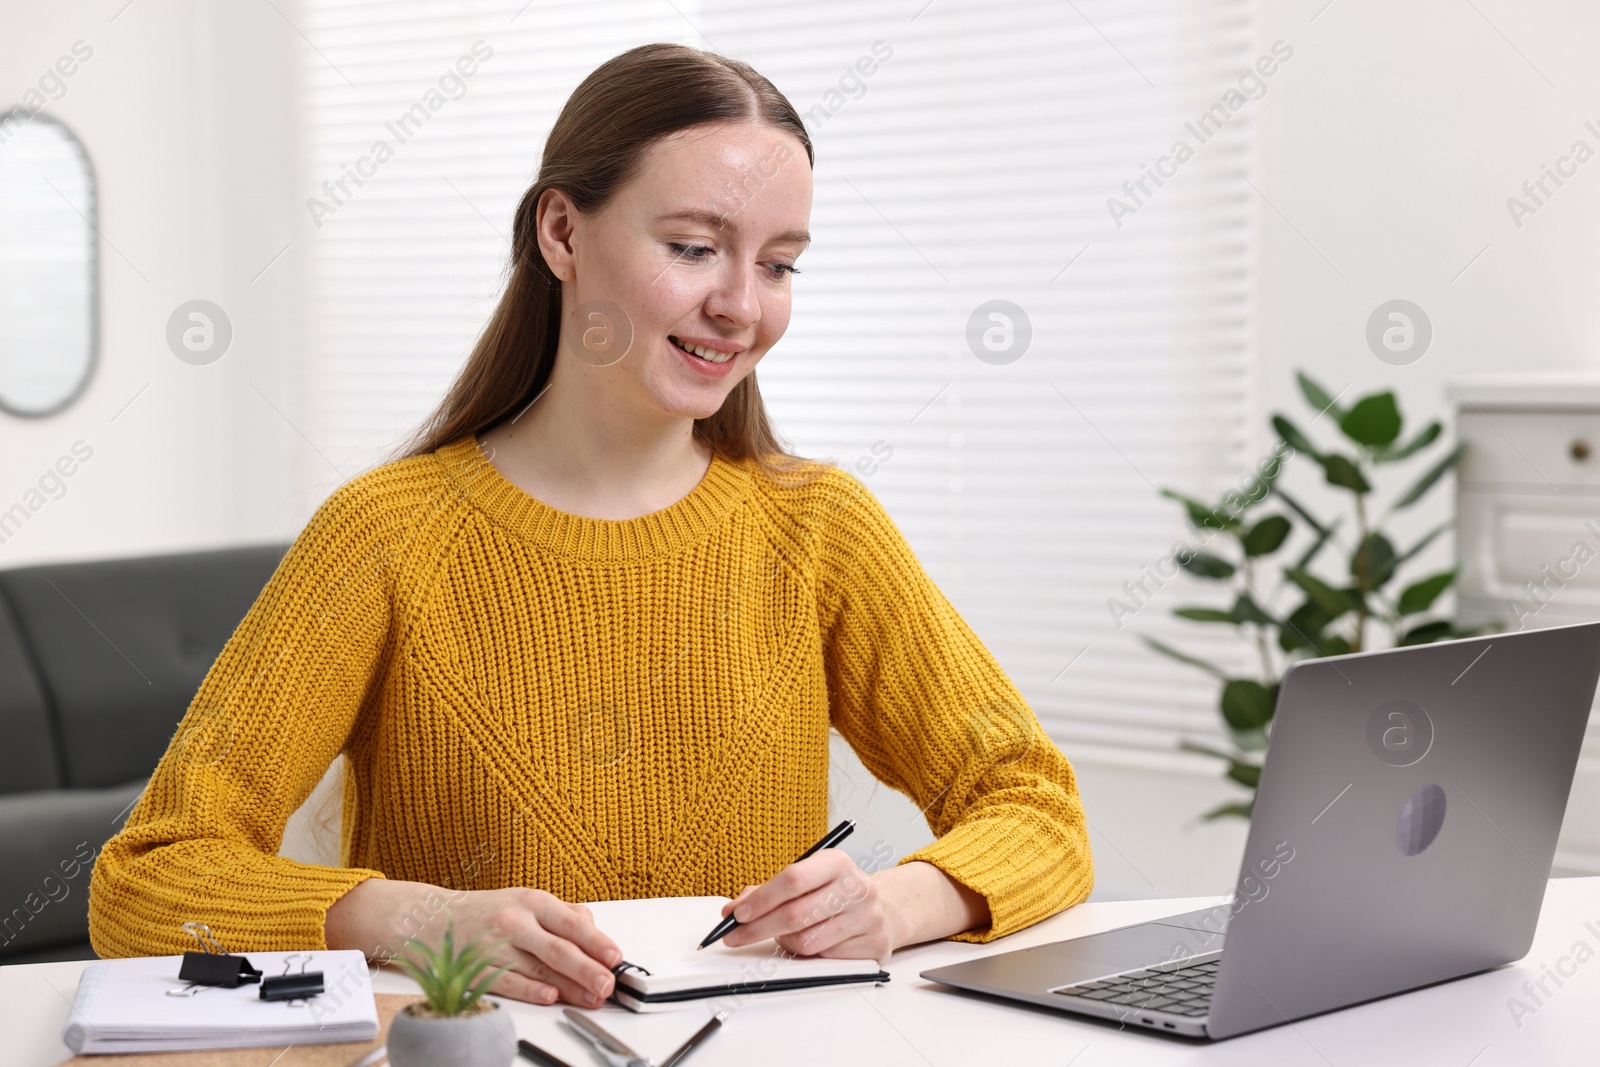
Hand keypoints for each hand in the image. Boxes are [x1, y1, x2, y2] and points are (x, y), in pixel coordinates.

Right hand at [327, 879, 622, 1007]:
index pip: (571, 923)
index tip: (615, 957)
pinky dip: (530, 991)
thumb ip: (562, 914)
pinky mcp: (476, 969)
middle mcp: (513, 922)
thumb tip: (594, 929)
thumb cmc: (484, 911)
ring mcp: (494, 947)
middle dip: (587, 969)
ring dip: (568, 987)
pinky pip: (508, 983)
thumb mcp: (525, 900)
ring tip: (591, 997)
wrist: (428, 918)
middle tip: (608, 985)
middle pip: (557, 949)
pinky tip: (550, 998)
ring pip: (538, 970)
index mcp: (531, 902)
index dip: (596, 942)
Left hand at [719, 850, 894, 960]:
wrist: (883, 909)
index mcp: (837, 862)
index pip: (793, 879)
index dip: (761, 899)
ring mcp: (868, 918)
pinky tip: (810, 942)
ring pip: (807, 941)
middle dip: (758, 928)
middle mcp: (857, 887)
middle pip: (795, 914)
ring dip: (785, 943)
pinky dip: (808, 955)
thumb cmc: (833, 893)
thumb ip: (767, 892)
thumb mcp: (806, 880)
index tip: (737, 914)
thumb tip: (732, 911)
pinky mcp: (874, 946)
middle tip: (736, 936)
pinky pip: (824, 959)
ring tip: (783, 935)